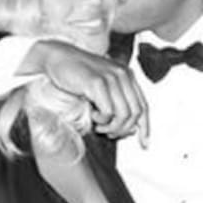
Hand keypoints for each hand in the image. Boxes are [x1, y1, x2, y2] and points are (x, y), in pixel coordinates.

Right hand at [30, 40, 148, 144]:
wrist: (57, 57)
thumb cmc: (77, 76)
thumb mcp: (102, 89)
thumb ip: (117, 105)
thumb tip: (132, 131)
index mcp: (127, 76)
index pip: (144, 106)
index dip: (145, 127)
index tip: (144, 144)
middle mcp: (123, 75)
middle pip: (136, 113)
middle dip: (123, 130)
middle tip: (109, 134)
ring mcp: (111, 78)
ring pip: (123, 115)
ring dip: (111, 127)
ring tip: (99, 127)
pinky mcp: (97, 83)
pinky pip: (108, 112)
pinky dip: (101, 120)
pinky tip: (92, 115)